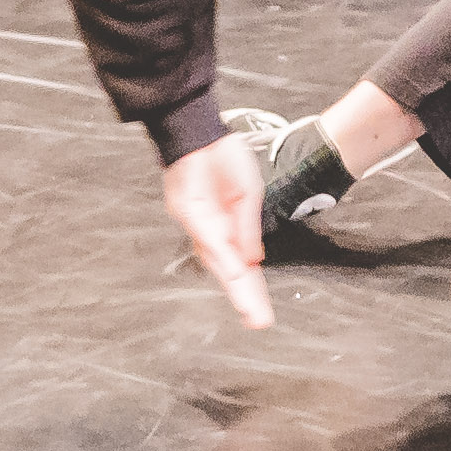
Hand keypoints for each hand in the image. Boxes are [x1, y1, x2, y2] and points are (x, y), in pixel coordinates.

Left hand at [163, 132, 268, 328]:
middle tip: (259, 322)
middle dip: (245, 298)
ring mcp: (198, 225)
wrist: (198, 128)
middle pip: (230, 271)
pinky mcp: (188, 211)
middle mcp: (211, 232)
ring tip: (250, 308)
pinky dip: (223, 254)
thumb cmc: (221, 156)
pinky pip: (208, 237)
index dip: (252, 290)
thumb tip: (254, 260)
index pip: (243, 266)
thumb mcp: (247, 192)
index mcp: (227, 228)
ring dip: (235, 285)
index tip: (262, 315)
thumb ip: (249, 226)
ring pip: (218, 261)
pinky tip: (237, 271)